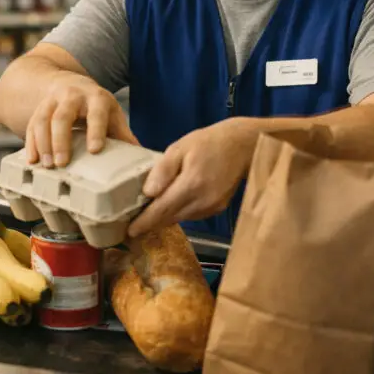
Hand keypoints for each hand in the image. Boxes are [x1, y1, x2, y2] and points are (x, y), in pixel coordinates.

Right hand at [25, 75, 137, 167]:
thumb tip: (142, 160)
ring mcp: (52, 101)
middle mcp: (72, 96)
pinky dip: (31, 143)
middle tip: (61, 163)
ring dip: (43, 143)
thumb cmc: (95, 105)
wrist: (68, 83)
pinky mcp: (38, 108)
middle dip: (61, 140)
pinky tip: (32, 160)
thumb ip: (123, 135)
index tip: (95, 150)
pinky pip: (31, 124)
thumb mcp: (111, 114)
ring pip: (42, 119)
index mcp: (96, 98)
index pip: (96, 113)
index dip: (95, 131)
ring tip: (46, 165)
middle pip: (63, 116)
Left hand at [127, 118, 257, 236]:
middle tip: (131, 226)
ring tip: (147, 215)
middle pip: (170, 218)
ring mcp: (212, 207)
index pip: (162, 209)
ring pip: (180, 218)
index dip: (145, 222)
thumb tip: (147, 193)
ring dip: (164, 218)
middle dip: (151, 223)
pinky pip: (191, 215)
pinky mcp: (218, 209)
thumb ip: (163, 170)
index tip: (129, 231)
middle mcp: (203, 201)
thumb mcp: (180, 147)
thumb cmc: (209, 142)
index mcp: (192, 184)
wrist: (244, 145)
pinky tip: (170, 205)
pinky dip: (178, 213)